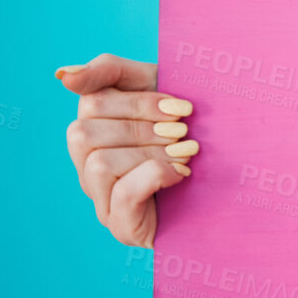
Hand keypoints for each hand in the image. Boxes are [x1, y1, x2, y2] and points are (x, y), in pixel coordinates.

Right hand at [57, 53, 198, 247]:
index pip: (91, 101)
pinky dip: (156, 175)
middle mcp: (88, 164)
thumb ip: (110, 71)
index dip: (139, 101)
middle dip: (143, 127)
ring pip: (99, 163)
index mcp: (95, 127)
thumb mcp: (159, 87)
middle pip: (84, 132)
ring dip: (152, 153)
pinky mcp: (121, 225)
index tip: (183, 108)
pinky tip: (181, 173)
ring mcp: (101, 198)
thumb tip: (63, 75)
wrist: (234, 179)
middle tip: (183, 132)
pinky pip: (123, 194)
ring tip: (186, 153)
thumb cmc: (194, 126)